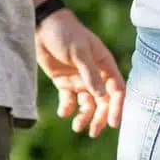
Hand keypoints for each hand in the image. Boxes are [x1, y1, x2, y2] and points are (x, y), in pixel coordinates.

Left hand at [36, 9, 125, 136]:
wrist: (41, 26)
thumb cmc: (66, 33)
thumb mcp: (79, 52)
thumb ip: (90, 74)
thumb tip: (102, 97)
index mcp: (104, 64)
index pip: (117, 89)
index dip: (117, 106)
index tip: (113, 123)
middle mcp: (95, 75)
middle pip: (103, 101)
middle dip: (100, 117)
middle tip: (94, 132)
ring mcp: (80, 80)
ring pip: (87, 104)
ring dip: (84, 116)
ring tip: (77, 127)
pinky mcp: (65, 82)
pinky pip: (69, 100)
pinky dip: (67, 108)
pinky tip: (63, 113)